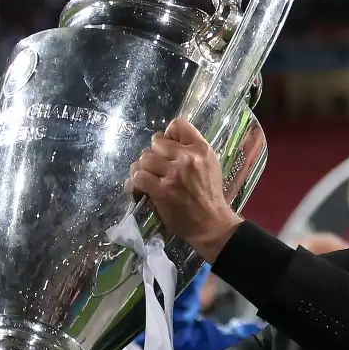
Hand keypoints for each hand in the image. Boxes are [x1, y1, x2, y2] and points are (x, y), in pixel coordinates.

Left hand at [130, 118, 242, 261]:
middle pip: (156, 142)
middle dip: (153, 155)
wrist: (212, 224)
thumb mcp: (210, 165)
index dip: (167, 135)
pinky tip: (142, 189)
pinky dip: (136, 183)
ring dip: (142, 169)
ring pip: (144, 159)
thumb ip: (192, 151)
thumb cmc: (209, 196)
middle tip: (156, 169)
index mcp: (201, 149)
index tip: (167, 148)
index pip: (177, 124)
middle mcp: (188, 158)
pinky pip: (138, 177)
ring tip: (147, 179)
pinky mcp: (162, 191)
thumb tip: (166, 140)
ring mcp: (174, 174)